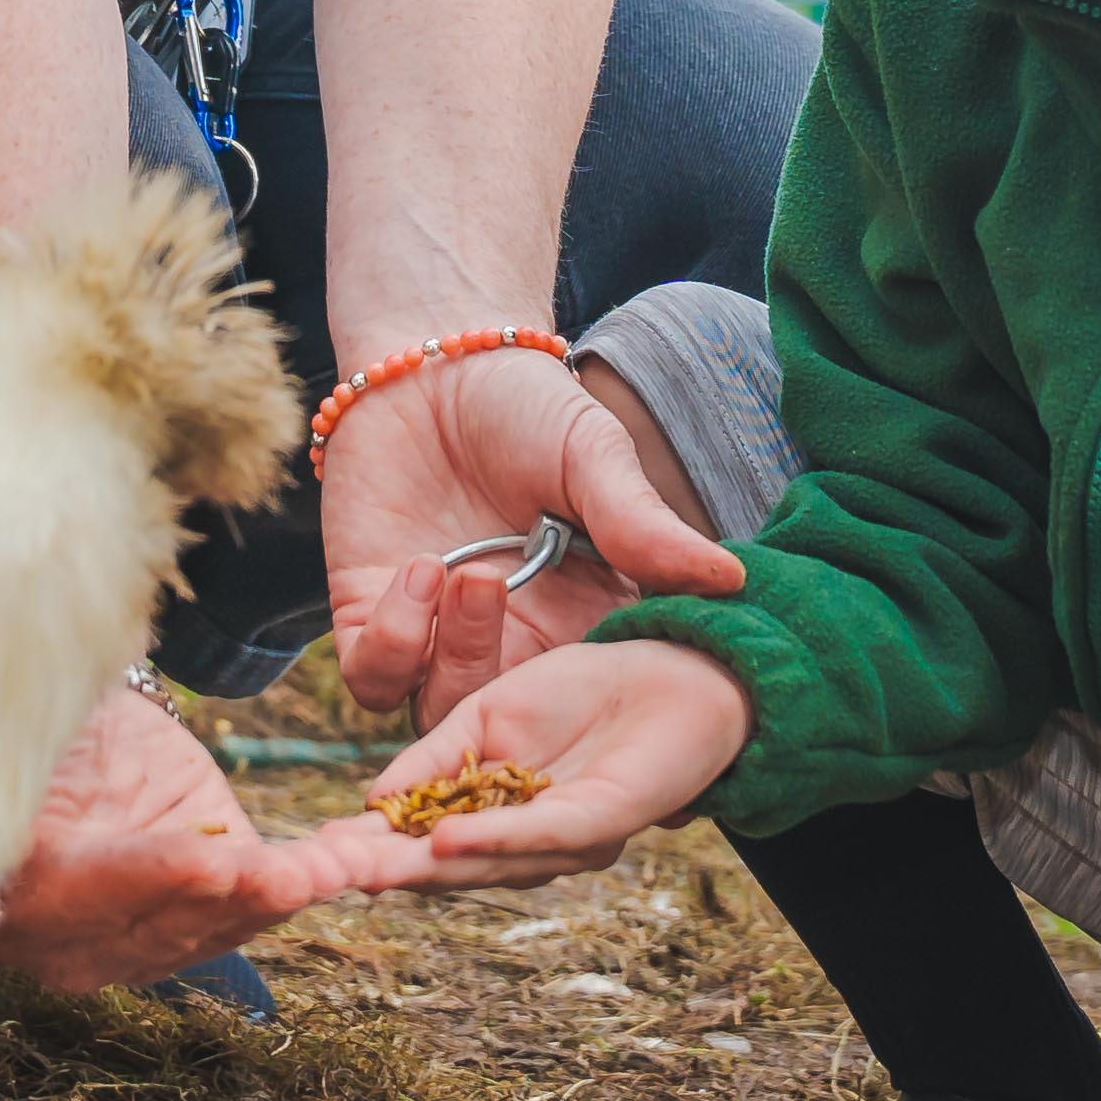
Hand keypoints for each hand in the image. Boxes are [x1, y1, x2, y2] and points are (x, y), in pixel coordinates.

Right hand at [0, 684, 412, 992]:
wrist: (57, 745)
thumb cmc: (29, 727)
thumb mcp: (37, 720)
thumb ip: (50, 720)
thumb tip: (44, 679)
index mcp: (18, 883)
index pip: (92, 884)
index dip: (155, 873)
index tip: (213, 863)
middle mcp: (73, 933)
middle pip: (167, 919)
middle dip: (242, 896)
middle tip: (301, 877)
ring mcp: (137, 934)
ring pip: (218, 922)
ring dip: (287, 894)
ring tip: (345, 865)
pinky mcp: (197, 910)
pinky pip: (250, 908)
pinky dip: (303, 884)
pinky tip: (355, 859)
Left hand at [324, 345, 740, 724]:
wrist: (430, 363)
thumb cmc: (527, 406)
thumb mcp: (595, 457)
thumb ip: (644, 524)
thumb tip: (730, 576)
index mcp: (580, 625)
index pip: (594, 704)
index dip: (601, 709)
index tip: (611, 686)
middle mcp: (510, 646)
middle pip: (515, 737)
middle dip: (515, 699)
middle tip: (509, 593)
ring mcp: (436, 640)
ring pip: (442, 717)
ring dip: (455, 658)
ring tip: (466, 572)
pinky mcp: (369, 617)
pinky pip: (375, 676)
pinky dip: (394, 640)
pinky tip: (420, 567)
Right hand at [344, 640, 755, 890]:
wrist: (681, 666)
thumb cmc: (586, 690)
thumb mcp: (487, 715)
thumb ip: (434, 759)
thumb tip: (372, 803)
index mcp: (488, 814)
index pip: (415, 841)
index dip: (363, 851)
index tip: (304, 858)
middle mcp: (523, 840)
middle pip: (442, 866)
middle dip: (379, 873)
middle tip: (314, 882)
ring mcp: (564, 838)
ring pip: (484, 861)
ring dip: (422, 868)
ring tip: (361, 870)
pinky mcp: (605, 821)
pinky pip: (543, 836)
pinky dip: (492, 838)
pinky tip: (444, 840)